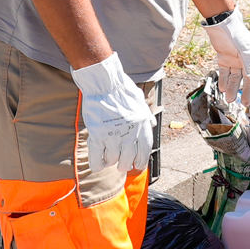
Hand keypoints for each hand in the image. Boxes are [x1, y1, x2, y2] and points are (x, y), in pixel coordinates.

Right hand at [70, 53, 154, 173]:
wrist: (104, 82)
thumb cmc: (121, 89)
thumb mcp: (140, 101)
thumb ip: (146, 115)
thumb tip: (152, 124)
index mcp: (142, 125)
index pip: (145, 150)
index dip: (141, 161)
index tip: (138, 166)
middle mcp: (130, 132)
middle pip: (128, 159)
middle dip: (125, 165)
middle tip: (121, 165)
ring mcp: (113, 134)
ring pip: (112, 160)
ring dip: (110, 162)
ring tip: (108, 160)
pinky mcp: (97, 134)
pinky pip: (97, 157)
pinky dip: (97, 164)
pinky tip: (98, 165)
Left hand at [204, 9, 249, 103]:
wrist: (220, 23)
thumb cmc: (236, 34)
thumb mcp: (244, 51)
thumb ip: (249, 66)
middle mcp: (245, 59)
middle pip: (248, 78)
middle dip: (246, 91)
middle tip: (245, 103)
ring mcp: (235, 58)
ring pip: (235, 77)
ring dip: (233, 88)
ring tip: (229, 99)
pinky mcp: (224, 57)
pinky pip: (225, 72)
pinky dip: (224, 80)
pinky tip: (222, 88)